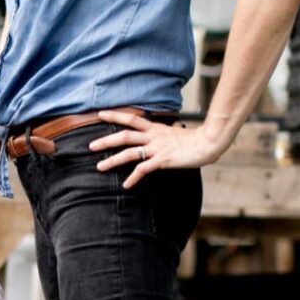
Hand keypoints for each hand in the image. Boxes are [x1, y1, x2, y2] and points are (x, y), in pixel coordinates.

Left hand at [88, 112, 231, 187]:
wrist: (208, 143)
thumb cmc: (196, 140)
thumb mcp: (177, 132)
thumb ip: (167, 132)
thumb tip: (168, 130)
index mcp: (156, 128)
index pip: (132, 118)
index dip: (115, 115)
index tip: (100, 114)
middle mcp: (153, 136)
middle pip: (124, 135)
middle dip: (106, 141)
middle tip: (90, 146)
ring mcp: (157, 148)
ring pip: (129, 153)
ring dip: (112, 160)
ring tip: (99, 167)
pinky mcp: (163, 160)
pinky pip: (143, 169)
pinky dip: (133, 178)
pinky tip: (126, 185)